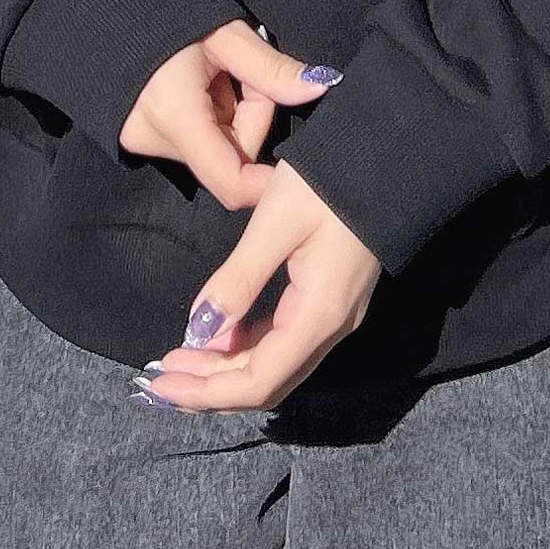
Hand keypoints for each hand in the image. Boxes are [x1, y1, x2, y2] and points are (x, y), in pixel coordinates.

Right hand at [118, 19, 338, 211]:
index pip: (230, 182)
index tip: (293, 168)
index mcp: (175, 115)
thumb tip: (321, 86)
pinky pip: (192, 140)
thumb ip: (272, 70)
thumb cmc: (167, 8)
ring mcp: (142, 140)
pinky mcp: (139, 136)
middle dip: (248, 118)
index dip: (266, 184)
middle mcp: (153, 138)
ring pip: (212, 148)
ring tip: (211, 73)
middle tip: (237, 74)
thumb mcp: (226, 34)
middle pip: (227, 156)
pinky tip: (194, 84)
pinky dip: (206, 117)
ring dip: (227, 117)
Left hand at [132, 160, 382, 412]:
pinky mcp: (332, 298)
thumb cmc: (329, 182)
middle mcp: (331, 328)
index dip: (206, 393)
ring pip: (276, 363)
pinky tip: (219, 332)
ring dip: (226, 369)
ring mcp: (335, 315)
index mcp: (318, 316)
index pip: (258, 382)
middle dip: (211, 388)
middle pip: (267, 382)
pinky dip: (247, 345)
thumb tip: (198, 330)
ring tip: (180, 358)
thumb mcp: (275, 224)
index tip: (160, 386)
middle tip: (160, 378)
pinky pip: (286, 339)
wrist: (389, 156)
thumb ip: (238, 280)